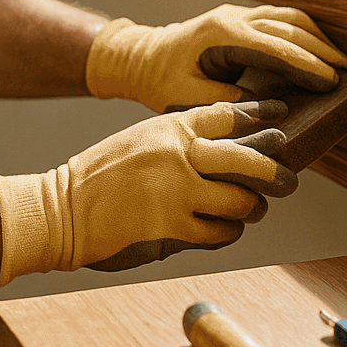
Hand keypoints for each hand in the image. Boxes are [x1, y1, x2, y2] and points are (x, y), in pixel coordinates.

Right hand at [0, 100, 294, 284]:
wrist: (58, 211)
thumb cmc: (99, 178)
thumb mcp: (140, 142)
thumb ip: (180, 143)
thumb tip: (231, 156)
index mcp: (169, 128)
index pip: (229, 114)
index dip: (261, 116)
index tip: (281, 117)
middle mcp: (178, 155)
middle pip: (250, 159)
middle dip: (276, 171)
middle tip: (287, 180)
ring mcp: (177, 192)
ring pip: (242, 201)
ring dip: (252, 208)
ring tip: (252, 210)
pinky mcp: (173, 228)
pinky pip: (221, 232)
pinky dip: (227, 232)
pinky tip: (223, 229)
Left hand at [85, 4, 346, 112]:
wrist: (141, 57)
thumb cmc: (160, 81)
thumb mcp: (187, 98)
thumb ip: (226, 101)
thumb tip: (265, 106)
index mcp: (221, 35)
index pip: (274, 48)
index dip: (306, 64)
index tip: (332, 81)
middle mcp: (233, 18)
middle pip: (289, 28)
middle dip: (322, 50)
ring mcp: (237, 14)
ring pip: (289, 18)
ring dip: (318, 38)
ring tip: (342, 61)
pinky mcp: (240, 19)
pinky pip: (279, 19)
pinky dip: (303, 33)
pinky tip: (319, 49)